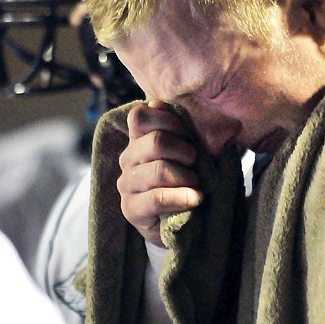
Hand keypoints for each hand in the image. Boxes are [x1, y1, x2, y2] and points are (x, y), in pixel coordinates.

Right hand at [117, 100, 202, 245]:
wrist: (181, 220)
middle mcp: (128, 158)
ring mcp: (127, 184)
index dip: (169, 120)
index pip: (140, 116)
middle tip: (197, 162)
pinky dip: (183, 197)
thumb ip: (177, 127)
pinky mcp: (131, 209)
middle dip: (186, 151)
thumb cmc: (185, 178)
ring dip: (187, 177)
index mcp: (138, 138)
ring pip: (160, 170)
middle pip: (156, 141)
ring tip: (197, 184)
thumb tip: (157, 103)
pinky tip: (195, 199)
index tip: (189, 135)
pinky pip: (158, 198)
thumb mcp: (186, 149)